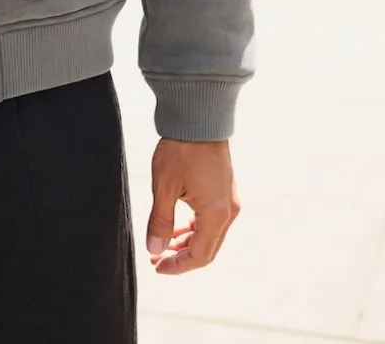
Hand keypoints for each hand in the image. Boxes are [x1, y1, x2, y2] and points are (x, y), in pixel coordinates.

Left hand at [146, 137, 240, 273]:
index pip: (199, 256)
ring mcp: (230, 201)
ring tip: (164, 244)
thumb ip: (160, 221)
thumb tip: (153, 249)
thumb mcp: (164, 186)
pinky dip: (195, 228)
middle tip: (157, 259)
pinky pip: (212, 220)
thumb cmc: (181, 149)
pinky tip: (177, 226)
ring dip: (188, 243)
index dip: (177, 266)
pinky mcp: (226, 190)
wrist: (199, 117)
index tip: (156, 266)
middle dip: (182, 257)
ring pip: (211, 235)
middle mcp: (229, 212)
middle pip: (208, 249)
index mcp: (216, 214)